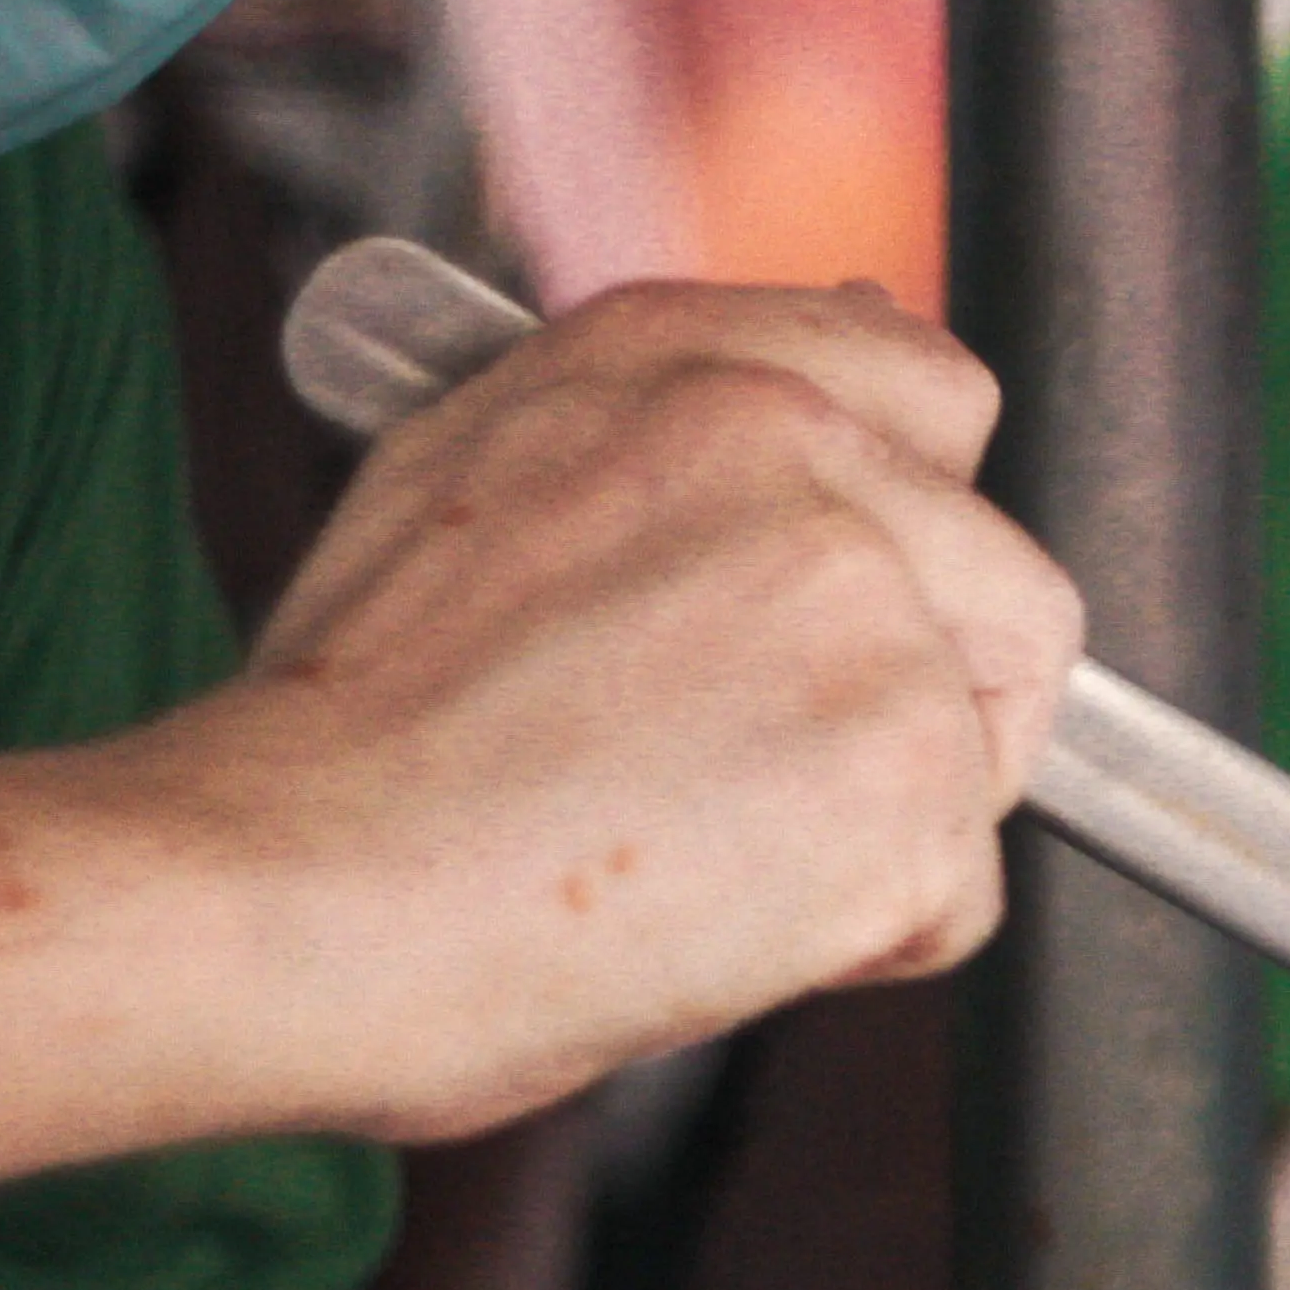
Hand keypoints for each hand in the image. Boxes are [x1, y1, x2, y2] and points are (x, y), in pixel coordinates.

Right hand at [151, 278, 1083, 1144]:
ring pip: (989, 746)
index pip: (931, 394)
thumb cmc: (353, 734)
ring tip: (702, 849)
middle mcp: (792, 449)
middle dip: (914, 704)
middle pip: (1005, 592)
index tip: (826, 618)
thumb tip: (874, 350)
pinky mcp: (907, 768)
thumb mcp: (479, 473)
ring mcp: (866, 605)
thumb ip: (682, 415)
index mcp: (686, 368)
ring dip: (885, 825)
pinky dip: (866, 940)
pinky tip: (713, 922)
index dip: (907, 533)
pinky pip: (961, 888)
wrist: (285, 888)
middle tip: (730, 777)